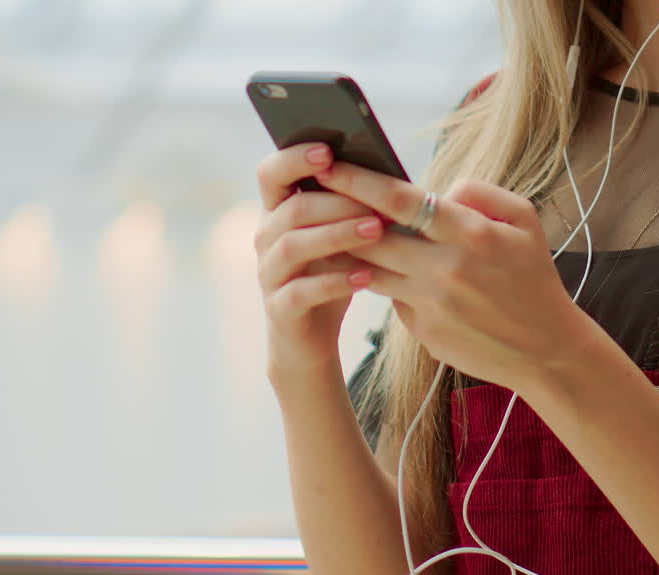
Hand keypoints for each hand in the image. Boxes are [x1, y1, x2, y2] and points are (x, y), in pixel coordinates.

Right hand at [254, 143, 386, 376]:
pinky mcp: (279, 308)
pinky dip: (335, 282)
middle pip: (292, 209)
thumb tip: (392, 173)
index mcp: (278, 212)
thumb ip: (352, 205)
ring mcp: (269, 275)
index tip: (327, 151)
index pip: (271, 173)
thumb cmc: (331, 276)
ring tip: (378, 231)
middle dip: (337, 201)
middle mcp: (266, 239)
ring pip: (293, 246)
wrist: (310, 339)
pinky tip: (366, 277)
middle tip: (377, 201)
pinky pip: (301, 291)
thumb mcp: (340, 236)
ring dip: (337, 235)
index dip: (294, 158)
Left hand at [312, 163, 591, 392]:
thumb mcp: (524, 222)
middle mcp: (446, 269)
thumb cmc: (533, 277)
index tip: (328, 164)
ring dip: (348, 251)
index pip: (401, 201)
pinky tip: (369, 271)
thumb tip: (436, 188)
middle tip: (309, 194)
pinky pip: (391, 299)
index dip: (359, 181)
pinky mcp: (422, 333)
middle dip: (337, 213)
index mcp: (471, 234)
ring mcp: (431, 304)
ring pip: (371, 270)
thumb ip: (480, 194)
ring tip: (326, 230)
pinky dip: (381, 282)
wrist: (545, 349)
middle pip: (373, 236)